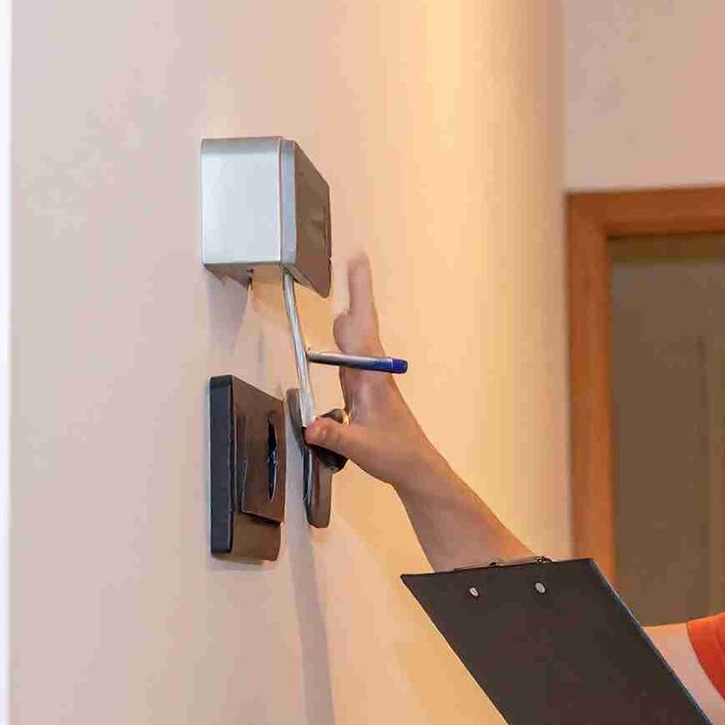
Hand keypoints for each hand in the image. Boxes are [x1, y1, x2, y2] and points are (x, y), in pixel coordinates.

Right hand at [301, 250, 441, 490]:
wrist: (414, 467)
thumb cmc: (394, 454)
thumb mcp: (361, 448)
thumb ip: (335, 436)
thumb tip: (310, 426)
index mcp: (371, 377)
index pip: (361, 328)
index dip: (358, 295)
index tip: (358, 263)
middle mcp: (371, 372)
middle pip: (359, 324)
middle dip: (357, 292)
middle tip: (356, 258)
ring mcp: (368, 379)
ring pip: (356, 337)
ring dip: (351, 310)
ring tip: (352, 279)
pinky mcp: (364, 389)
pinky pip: (351, 355)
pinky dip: (344, 337)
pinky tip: (340, 331)